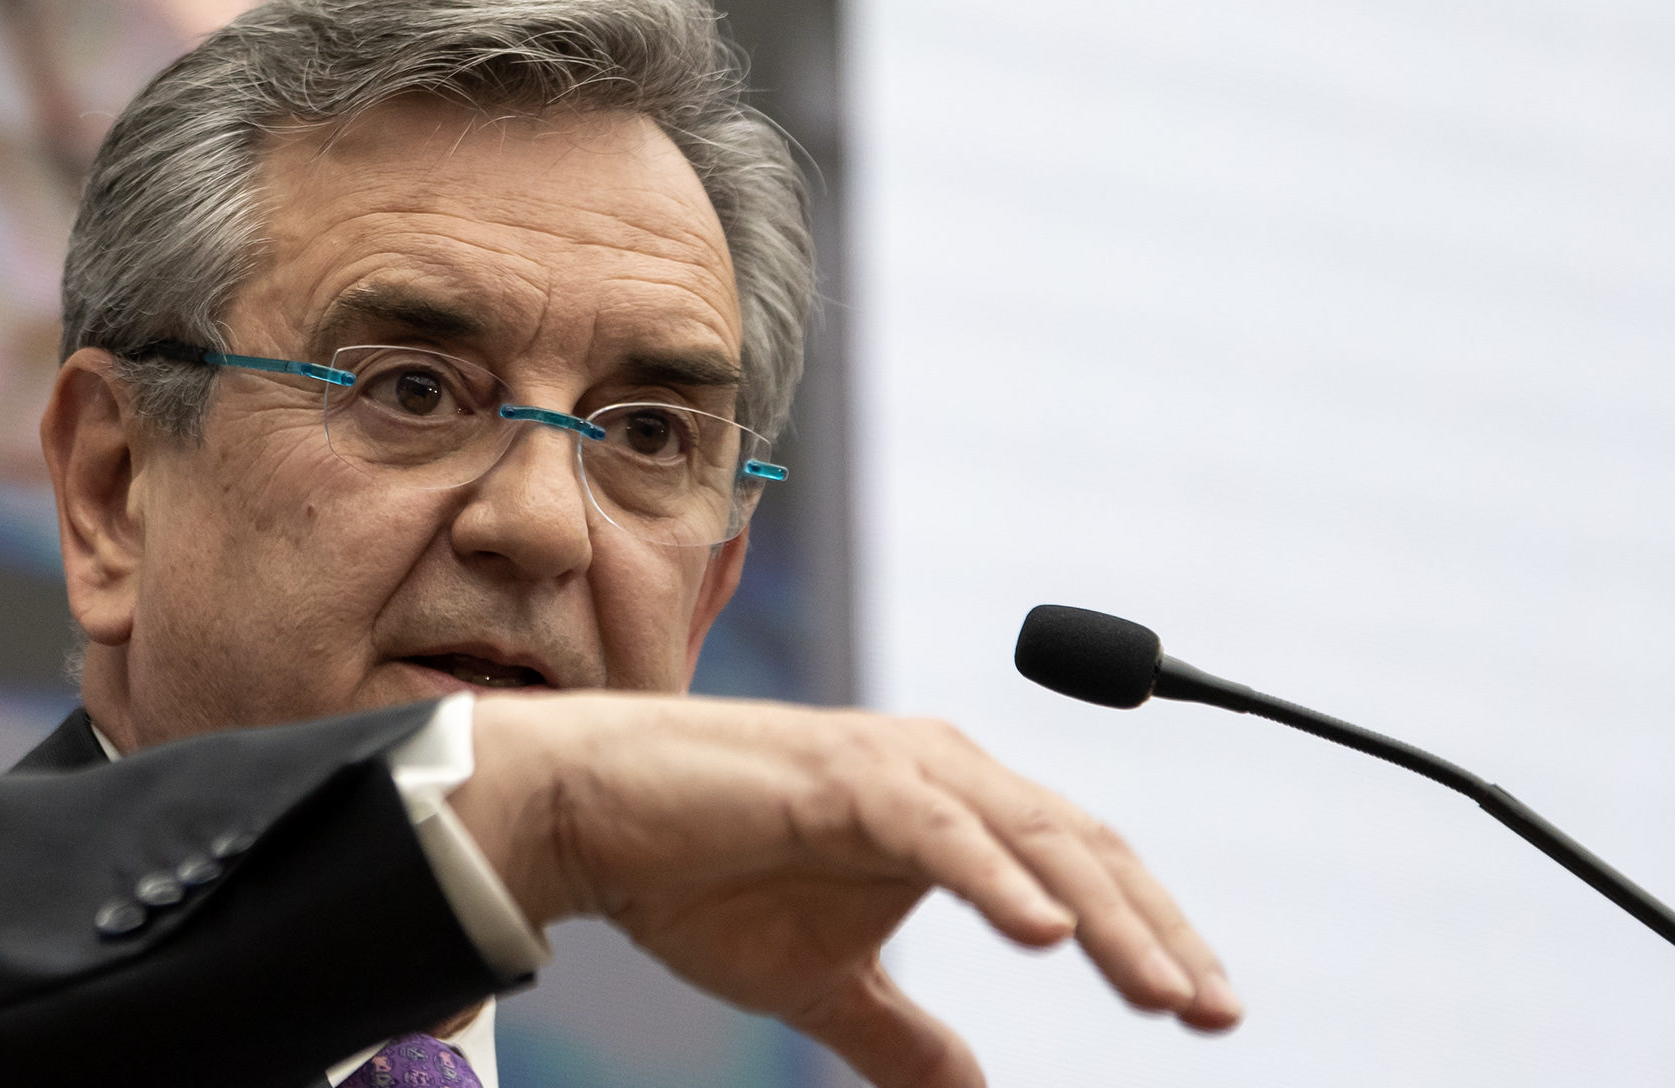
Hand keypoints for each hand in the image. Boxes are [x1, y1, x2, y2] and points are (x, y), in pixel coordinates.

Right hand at [446, 694, 1240, 1087]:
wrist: (588, 821)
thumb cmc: (694, 881)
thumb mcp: (822, 986)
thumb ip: (903, 1035)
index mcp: (947, 807)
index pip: (1078, 870)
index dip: (1149, 935)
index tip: (1210, 1013)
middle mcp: (937, 771)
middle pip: (1081, 849)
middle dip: (1156, 932)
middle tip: (1215, 1013)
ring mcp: (891, 767)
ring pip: (1030, 837)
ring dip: (1104, 915)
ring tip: (1159, 991)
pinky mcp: (839, 778)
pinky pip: (938, 827)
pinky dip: (997, 878)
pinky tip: (1045, 935)